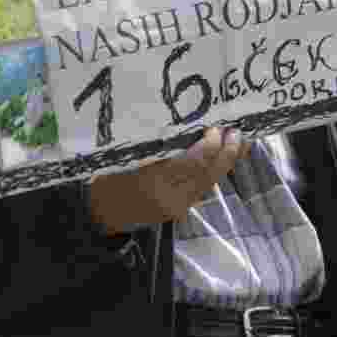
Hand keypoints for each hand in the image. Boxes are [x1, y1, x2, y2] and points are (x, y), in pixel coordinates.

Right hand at [87, 127, 248, 233]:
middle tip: (236, 132)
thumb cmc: (107, 175)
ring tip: (239, 141)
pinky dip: (216, 172)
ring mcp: (176, 206)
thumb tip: (188, 123)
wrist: (97, 213)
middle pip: (207, 175)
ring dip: (226, 162)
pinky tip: (225, 157)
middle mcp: (169, 196)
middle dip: (226, 153)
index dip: (209, 145)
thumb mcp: (125, 155)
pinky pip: (203, 189)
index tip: (214, 128)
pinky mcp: (179, 210)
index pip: (192, 164)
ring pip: (209, 183)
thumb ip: (156, 143)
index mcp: (152, 180)